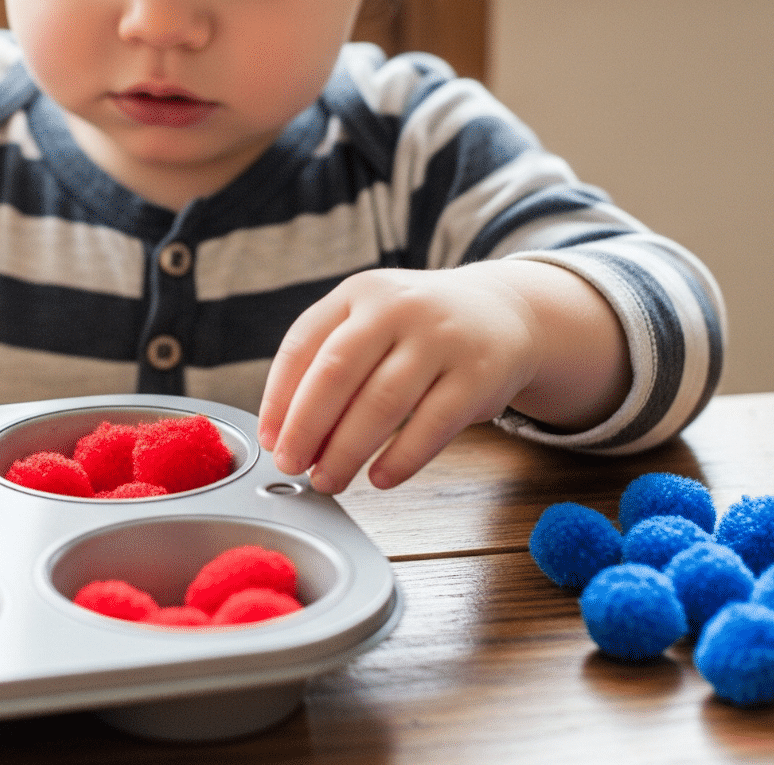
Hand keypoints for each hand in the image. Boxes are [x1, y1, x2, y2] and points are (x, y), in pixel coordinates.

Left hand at [257, 263, 554, 493]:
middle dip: (306, 428)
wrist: (503, 313)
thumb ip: (327, 362)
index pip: (302, 345)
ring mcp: (441, 339)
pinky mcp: (477, 375)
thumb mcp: (371, 320)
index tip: (270, 440)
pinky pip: (432, 426)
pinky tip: (379, 479)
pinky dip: (401, 459)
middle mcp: (398, 308)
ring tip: (328, 480)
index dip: (279, 399)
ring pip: (381, 404)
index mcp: (359, 292)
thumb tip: (284, 433)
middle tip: (292, 465)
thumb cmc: (419, 330)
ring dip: (347, 451)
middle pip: (336, 374)